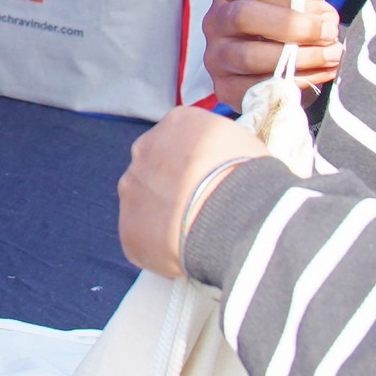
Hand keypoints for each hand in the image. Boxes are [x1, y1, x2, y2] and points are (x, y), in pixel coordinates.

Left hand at [118, 105, 262, 278]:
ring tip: (191, 233)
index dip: (194, 164)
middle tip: (198, 208)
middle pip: (154, 168)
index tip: (208, 181)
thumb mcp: (242, 144)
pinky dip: (157, 248)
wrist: (233, 214)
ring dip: (160, 216)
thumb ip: (220, 150)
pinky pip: (142, 238)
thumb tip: (221, 168)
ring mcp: (131, 188)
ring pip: (143, 203)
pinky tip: (183, 253)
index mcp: (177, 123)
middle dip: (171, 187)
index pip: (179, 139)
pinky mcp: (128, 228)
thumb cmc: (248, 176)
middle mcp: (144, 149)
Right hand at [204, 0, 340, 99]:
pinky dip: (295, 81)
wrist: (283, 60)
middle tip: (329, 32)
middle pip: (244, 16)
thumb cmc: (288, 18)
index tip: (324, 11)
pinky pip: (256, 87)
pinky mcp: (226, 88)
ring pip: (249, 56)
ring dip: (299, 57)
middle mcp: (214, 22)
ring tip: (331, 54)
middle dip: (293, 26)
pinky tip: (321, 73)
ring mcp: (216, 57)